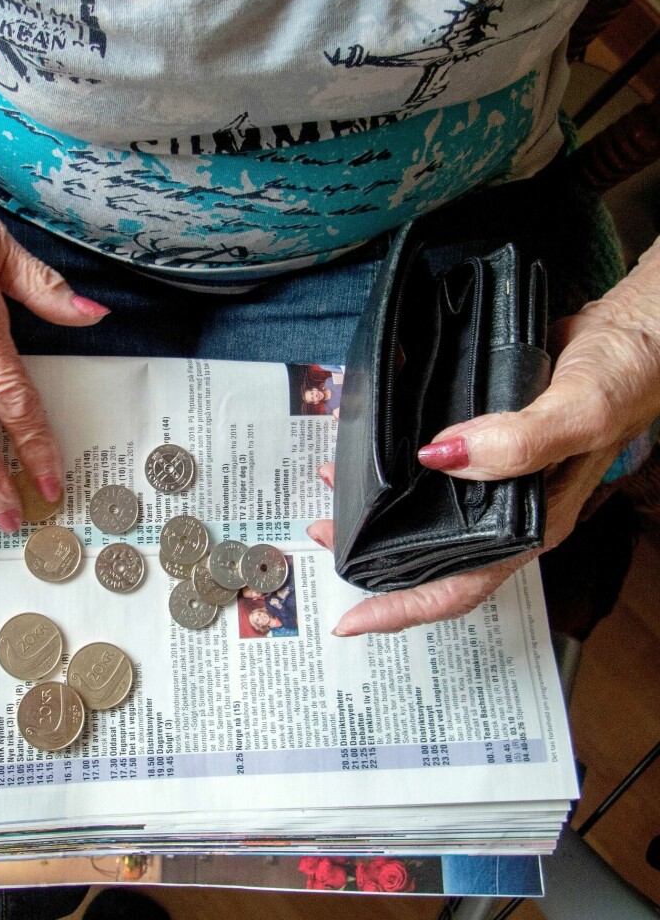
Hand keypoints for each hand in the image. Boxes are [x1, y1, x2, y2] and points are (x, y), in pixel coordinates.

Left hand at [308, 250, 659, 634]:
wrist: (636, 331)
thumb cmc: (627, 378)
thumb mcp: (580, 415)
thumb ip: (520, 442)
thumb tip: (443, 455)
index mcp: (530, 522)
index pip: (461, 585)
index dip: (404, 609)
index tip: (352, 620)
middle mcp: (505, 507)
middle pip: (430, 551)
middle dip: (373, 554)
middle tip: (323, 529)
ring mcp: (493, 475)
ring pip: (424, 506)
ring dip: (376, 502)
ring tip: (333, 480)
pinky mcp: (483, 439)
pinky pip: (429, 458)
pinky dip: (394, 456)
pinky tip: (367, 437)